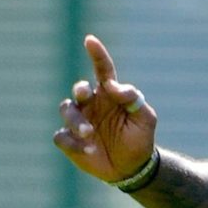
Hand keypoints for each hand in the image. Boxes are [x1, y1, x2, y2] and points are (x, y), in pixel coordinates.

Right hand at [54, 34, 156, 182]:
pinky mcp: (70, 140)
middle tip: (85, 96)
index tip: (90, 40)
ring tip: (90, 134)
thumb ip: (134, 99)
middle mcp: (92, 104)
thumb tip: (114, 86)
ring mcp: (79, 121)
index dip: (96, 54)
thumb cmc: (140, 138)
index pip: (102, 69)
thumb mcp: (145, 118)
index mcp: (109, 94)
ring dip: (76, 121)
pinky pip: (61, 136)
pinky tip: (88, 150)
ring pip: (66, 110)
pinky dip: (72, 143)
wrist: (132, 168)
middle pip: (79, 88)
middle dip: (80, 90)